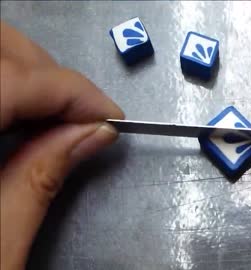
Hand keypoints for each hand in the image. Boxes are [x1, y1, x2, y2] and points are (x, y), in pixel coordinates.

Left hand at [0, 22, 123, 269]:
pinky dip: (2, 91)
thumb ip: (41, 179)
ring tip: (53, 115)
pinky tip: (16, 118)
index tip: (107, 115)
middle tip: (80, 114)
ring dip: (22, 75)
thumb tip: (92, 133)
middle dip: (45, 71)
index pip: (8, 81)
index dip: (71, 91)